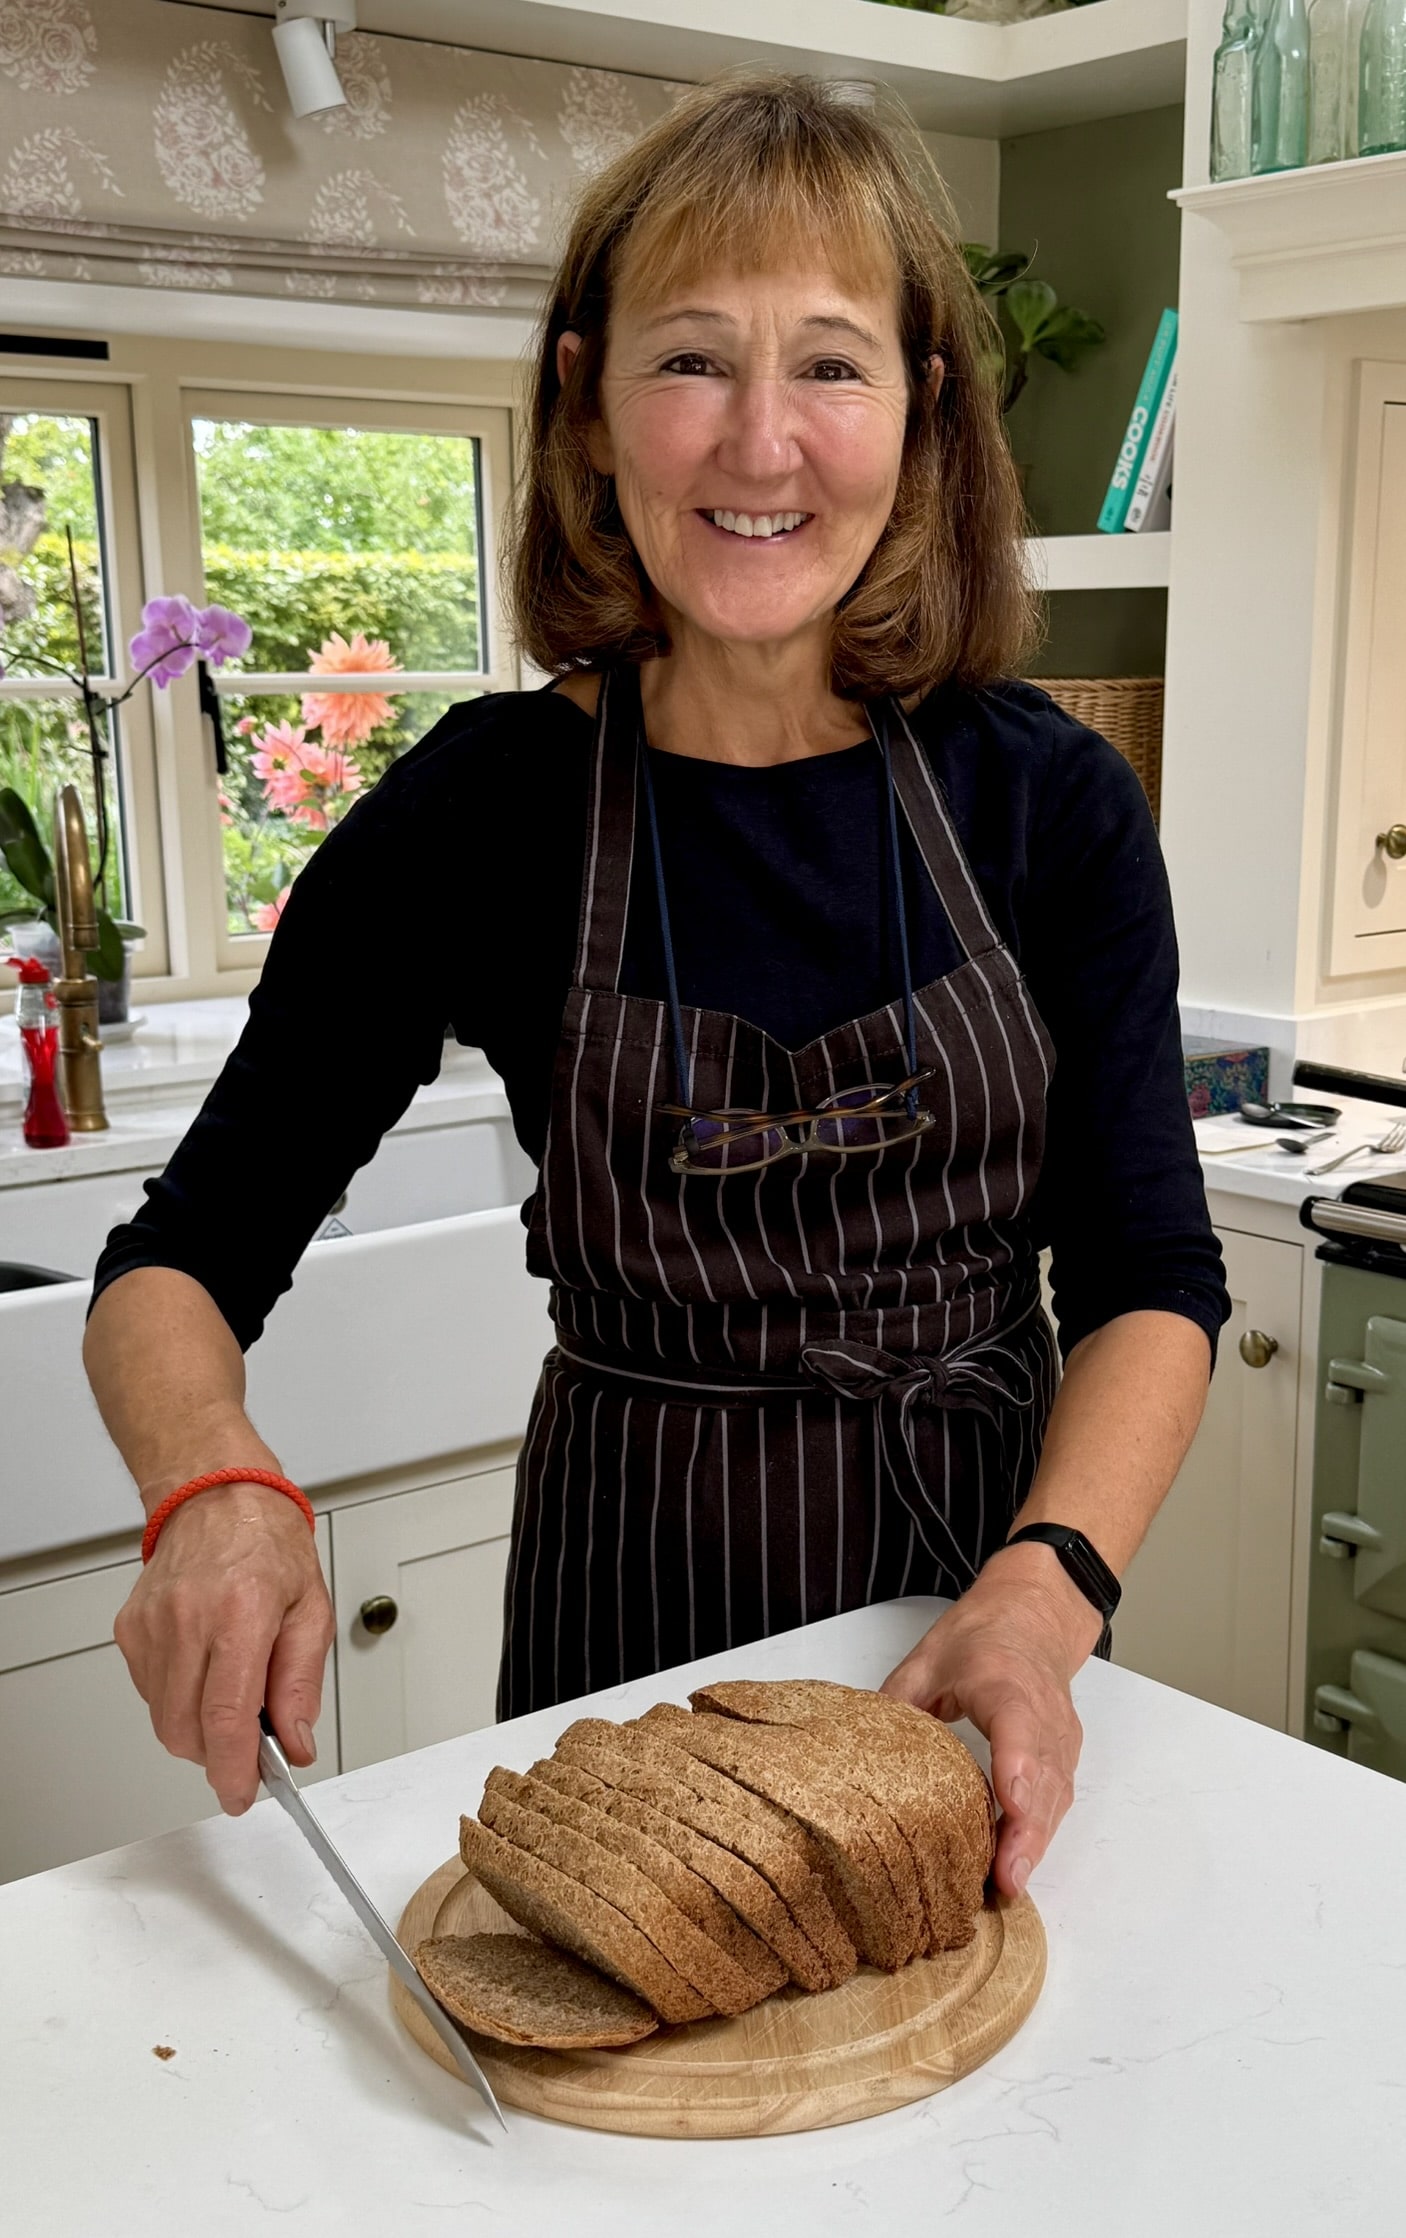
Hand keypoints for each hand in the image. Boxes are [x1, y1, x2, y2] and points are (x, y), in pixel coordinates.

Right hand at [114, 1481, 335, 1815]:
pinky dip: (179, 1699)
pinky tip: (204, 1668)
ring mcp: (152, 1625)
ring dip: (199, 1728)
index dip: (232, 1770)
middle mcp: (189, 1618)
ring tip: (231, 1689)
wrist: (216, 1495)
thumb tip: (295, 1743)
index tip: (241, 1794)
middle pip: (187, 1730)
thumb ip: (302, 1684)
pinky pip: (151, 1692)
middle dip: (218, 1756)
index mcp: (241, 1610)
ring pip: (164, 1719)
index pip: (227, 1716)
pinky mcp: (130, 1630)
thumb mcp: (311, 1609)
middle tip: (249, 1747)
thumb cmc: (267, 1543)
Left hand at [880, 1543, 1103, 1898]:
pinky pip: (1058, 1796)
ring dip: (1035, 1842)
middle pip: (1043, 1777)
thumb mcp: (928, 1659)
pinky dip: (1041, 1831)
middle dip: (1027, 1832)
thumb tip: (862, 1757)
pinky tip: (1016, 1862)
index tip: (1008, 1809)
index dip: (1017, 1770)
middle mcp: (1042, 1712)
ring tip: (1007, 1886)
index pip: (1019, 1727)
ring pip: (1056, 1794)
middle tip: (1006, 1882)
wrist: (1036, 1612)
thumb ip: (898, 1706)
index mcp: (1005, 1681)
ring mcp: (1060, 1735)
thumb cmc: (984, 1633)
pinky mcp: (1065, 1753)